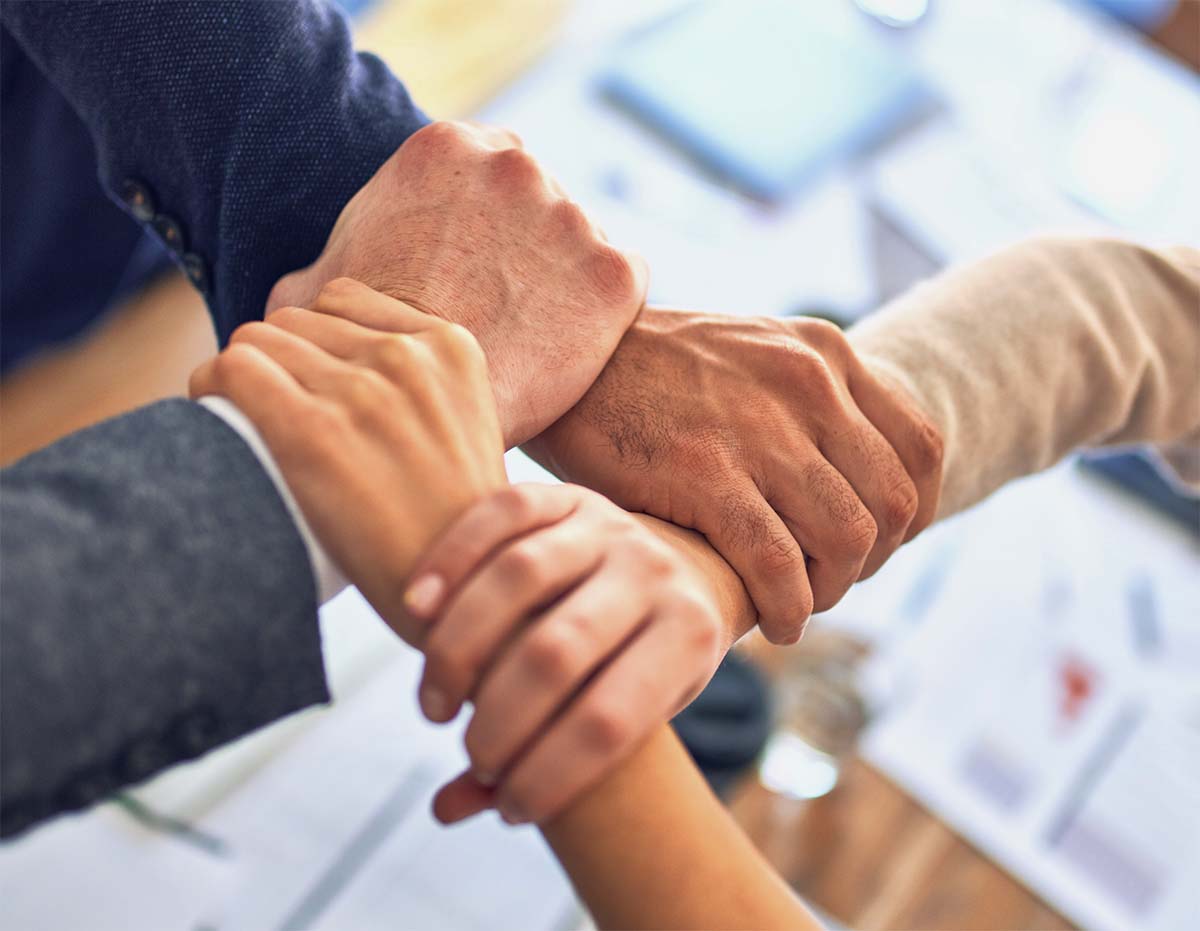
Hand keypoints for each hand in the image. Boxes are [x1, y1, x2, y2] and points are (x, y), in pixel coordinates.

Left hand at [189, 278, 506, 642]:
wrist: (462, 596)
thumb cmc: (456, 529)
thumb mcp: (466, 428)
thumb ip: (419, 385)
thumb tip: (339, 370)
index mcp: (452, 348)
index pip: (345, 300)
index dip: (318, 342)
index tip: (311, 385)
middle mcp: (408, 357)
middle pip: (296, 321)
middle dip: (279, 363)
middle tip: (275, 415)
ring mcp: (361, 391)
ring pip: (257, 340)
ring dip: (243, 377)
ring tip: (246, 424)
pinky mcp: (311, 430)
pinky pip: (230, 370)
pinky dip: (210, 389)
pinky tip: (218, 422)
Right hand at [266, 120, 648, 446]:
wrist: (419, 410)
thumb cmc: (361, 352)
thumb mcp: (314, 293)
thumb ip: (324, 267)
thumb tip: (301, 290)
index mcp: (443, 149)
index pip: (482, 168)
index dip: (480, 221)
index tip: (472, 264)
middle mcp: (514, 165)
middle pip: (537, 196)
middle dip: (525, 242)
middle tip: (502, 301)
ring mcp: (571, 216)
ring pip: (580, 240)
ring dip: (564, 276)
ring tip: (530, 332)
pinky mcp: (614, 273)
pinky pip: (623, 284)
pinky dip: (604, 312)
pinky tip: (567, 345)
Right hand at [404, 483, 726, 825]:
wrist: (684, 569)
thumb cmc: (645, 663)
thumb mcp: (632, 715)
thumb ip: (548, 760)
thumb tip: (447, 809)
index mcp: (690, 636)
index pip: (611, 720)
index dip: (551, 775)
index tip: (512, 807)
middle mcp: (656, 572)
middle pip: (557, 651)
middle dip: (499, 720)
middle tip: (471, 751)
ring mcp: (611, 525)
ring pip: (519, 577)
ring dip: (459, 649)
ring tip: (435, 705)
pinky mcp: (568, 494)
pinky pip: (501, 514)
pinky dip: (450, 560)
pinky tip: (414, 610)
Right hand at [524, 309, 943, 643]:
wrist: (567, 355)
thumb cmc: (654, 370)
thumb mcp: (752, 353)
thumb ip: (807, 399)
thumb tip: (850, 475)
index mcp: (825, 354)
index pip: (921, 447)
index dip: (914, 512)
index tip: (878, 544)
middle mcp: (807, 384)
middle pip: (892, 502)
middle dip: (872, 560)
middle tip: (829, 579)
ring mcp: (759, 429)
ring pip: (847, 539)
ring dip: (831, 590)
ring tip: (799, 603)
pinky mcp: (705, 473)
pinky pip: (778, 565)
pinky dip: (788, 608)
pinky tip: (772, 622)